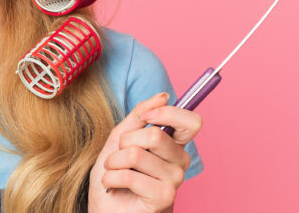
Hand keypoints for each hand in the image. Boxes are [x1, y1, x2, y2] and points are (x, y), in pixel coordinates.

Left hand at [88, 92, 202, 212]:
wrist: (106, 207)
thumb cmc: (115, 172)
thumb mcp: (122, 136)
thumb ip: (141, 115)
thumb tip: (163, 96)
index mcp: (175, 145)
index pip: (191, 122)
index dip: (167, 114)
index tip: (145, 119)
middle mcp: (180, 161)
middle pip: (155, 136)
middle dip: (124, 142)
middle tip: (119, 156)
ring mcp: (175, 180)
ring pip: (136, 155)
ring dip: (113, 163)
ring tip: (113, 172)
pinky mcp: (164, 197)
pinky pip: (129, 175)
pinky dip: (110, 178)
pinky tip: (112, 186)